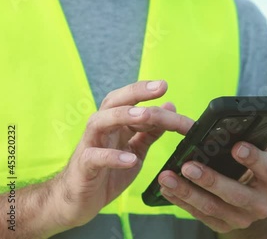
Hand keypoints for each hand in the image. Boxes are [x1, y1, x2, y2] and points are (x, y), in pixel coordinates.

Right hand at [54, 81, 193, 228]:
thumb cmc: (107, 173)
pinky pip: (95, 157)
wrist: (77, 201)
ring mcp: (90, 146)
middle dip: (136, 92)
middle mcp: (101, 130)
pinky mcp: (83, 167)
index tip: (164, 85)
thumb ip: (150, 131)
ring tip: (145, 116)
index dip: (145, 91)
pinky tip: (130, 159)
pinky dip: (112, 156)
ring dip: (122, 116)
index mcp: (114, 124)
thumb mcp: (135, 150)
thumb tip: (169, 107)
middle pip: (113, 102)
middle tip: (159, 87)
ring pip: (99, 122)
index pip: (128, 100)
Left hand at [158, 141, 266, 232]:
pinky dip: (181, 201)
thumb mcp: (261, 153)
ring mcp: (242, 218)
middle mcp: (261, 204)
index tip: (237, 147)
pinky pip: (200, 215)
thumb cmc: (254, 168)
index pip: (266, 168)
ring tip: (167, 177)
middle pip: (235, 193)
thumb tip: (239, 123)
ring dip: (187, 192)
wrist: (254, 201)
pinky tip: (167, 189)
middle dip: (210, 180)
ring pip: (212, 207)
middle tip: (188, 166)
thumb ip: (255, 139)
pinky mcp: (223, 226)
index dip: (253, 158)